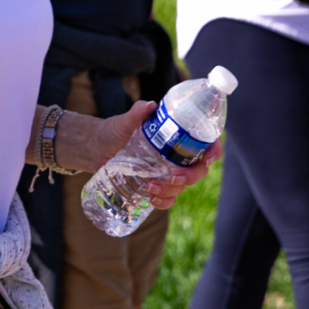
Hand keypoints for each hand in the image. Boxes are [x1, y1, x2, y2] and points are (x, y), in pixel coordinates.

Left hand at [82, 101, 222, 209]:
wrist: (95, 148)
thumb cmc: (113, 130)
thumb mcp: (124, 121)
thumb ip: (137, 113)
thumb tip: (150, 106)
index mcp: (175, 136)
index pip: (204, 142)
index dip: (213, 149)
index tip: (208, 157)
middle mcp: (175, 155)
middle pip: (198, 169)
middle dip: (191, 176)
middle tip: (174, 178)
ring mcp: (166, 172)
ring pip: (182, 186)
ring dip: (172, 191)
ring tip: (149, 188)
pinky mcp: (155, 185)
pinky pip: (168, 199)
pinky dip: (164, 202)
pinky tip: (152, 199)